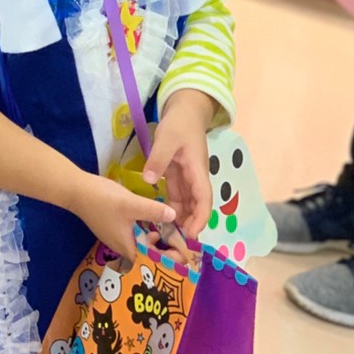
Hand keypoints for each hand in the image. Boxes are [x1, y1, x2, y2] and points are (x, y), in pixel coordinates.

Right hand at [68, 172, 175, 262]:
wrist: (75, 190)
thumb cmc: (103, 200)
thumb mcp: (131, 204)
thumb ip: (153, 211)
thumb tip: (174, 216)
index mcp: (128, 247)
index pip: (153, 262)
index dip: (169, 261)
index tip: (184, 254)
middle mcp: (122, 246)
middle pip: (148, 255)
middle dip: (164, 250)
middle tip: (178, 240)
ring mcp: (116, 237)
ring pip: (141, 244)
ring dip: (155, 240)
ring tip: (167, 230)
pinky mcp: (113, 227)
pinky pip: (134, 235)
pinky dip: (145, 232)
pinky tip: (150, 221)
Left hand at [143, 91, 213, 240]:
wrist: (185, 110)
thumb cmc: (179, 124)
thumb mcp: (167, 139)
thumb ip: (158, 159)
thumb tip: (149, 180)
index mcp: (198, 170)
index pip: (204, 199)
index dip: (200, 218)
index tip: (191, 234)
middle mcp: (195, 178)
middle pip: (197, 206)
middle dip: (190, 225)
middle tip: (176, 243)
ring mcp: (187, 177)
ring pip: (187, 204)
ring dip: (180, 220)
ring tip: (168, 237)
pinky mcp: (178, 175)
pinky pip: (177, 196)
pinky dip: (172, 209)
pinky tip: (162, 220)